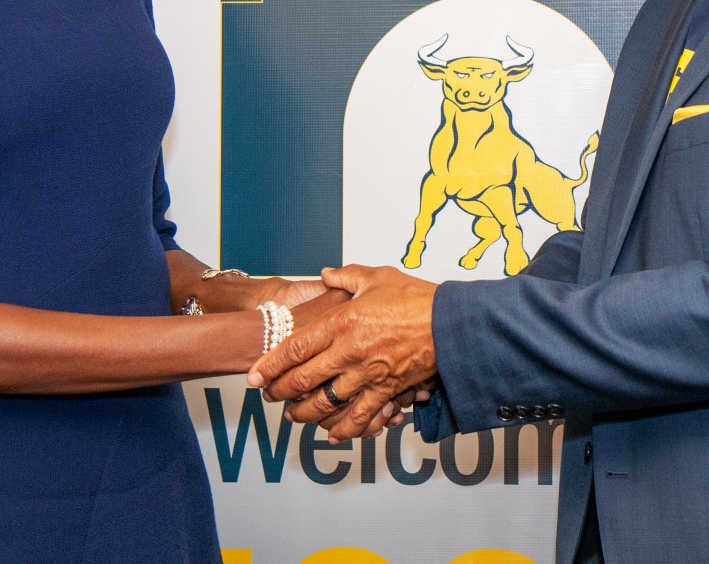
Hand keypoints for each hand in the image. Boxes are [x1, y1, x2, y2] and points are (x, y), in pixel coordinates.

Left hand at [246, 264, 437, 440]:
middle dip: (280, 392)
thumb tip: (328, 274)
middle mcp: (350, 352)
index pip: (295, 347)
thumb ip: (347, 277)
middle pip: (303, 380)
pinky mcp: (387, 390)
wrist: (453, 323)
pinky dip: (344, 429)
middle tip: (269, 396)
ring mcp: (368, 375)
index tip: (255, 376)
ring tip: (294, 416)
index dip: (271, 365)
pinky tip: (332, 433)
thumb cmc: (418, 299)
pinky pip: (360, 417)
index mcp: (343, 322)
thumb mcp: (379, 277)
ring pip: (325, 403)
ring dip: (305, 414)